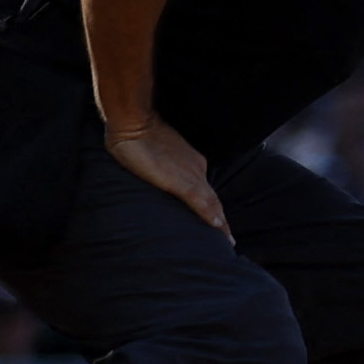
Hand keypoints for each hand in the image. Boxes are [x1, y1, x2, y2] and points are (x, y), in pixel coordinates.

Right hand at [103, 117, 228, 236]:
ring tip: (227, 242)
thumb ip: (165, 166)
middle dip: (221, 220)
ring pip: (211, 202)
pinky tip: (216, 226)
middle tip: (229, 241)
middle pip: (213, 199)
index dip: (214, 209)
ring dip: (220, 222)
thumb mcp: (157, 154)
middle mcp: (196, 170)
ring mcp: (189, 175)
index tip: (221, 226)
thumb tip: (161, 176)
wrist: (133, 122)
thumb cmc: (139, 136)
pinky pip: (199, 200)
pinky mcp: (179, 180)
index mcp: (192, 165)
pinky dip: (209, 214)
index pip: (207, 191)